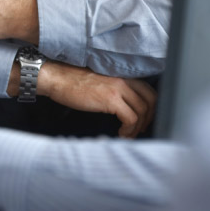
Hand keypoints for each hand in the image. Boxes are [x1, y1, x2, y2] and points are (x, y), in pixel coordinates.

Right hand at [39, 62, 156, 137]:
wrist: (58, 79)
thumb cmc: (74, 83)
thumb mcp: (101, 82)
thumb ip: (116, 89)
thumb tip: (125, 106)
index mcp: (123, 75)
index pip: (148, 90)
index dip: (151, 108)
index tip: (144, 120)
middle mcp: (124, 80)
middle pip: (151, 100)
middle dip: (149, 118)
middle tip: (140, 129)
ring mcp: (119, 89)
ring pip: (142, 111)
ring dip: (137, 127)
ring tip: (128, 135)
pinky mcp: (111, 99)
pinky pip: (130, 118)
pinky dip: (128, 129)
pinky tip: (121, 133)